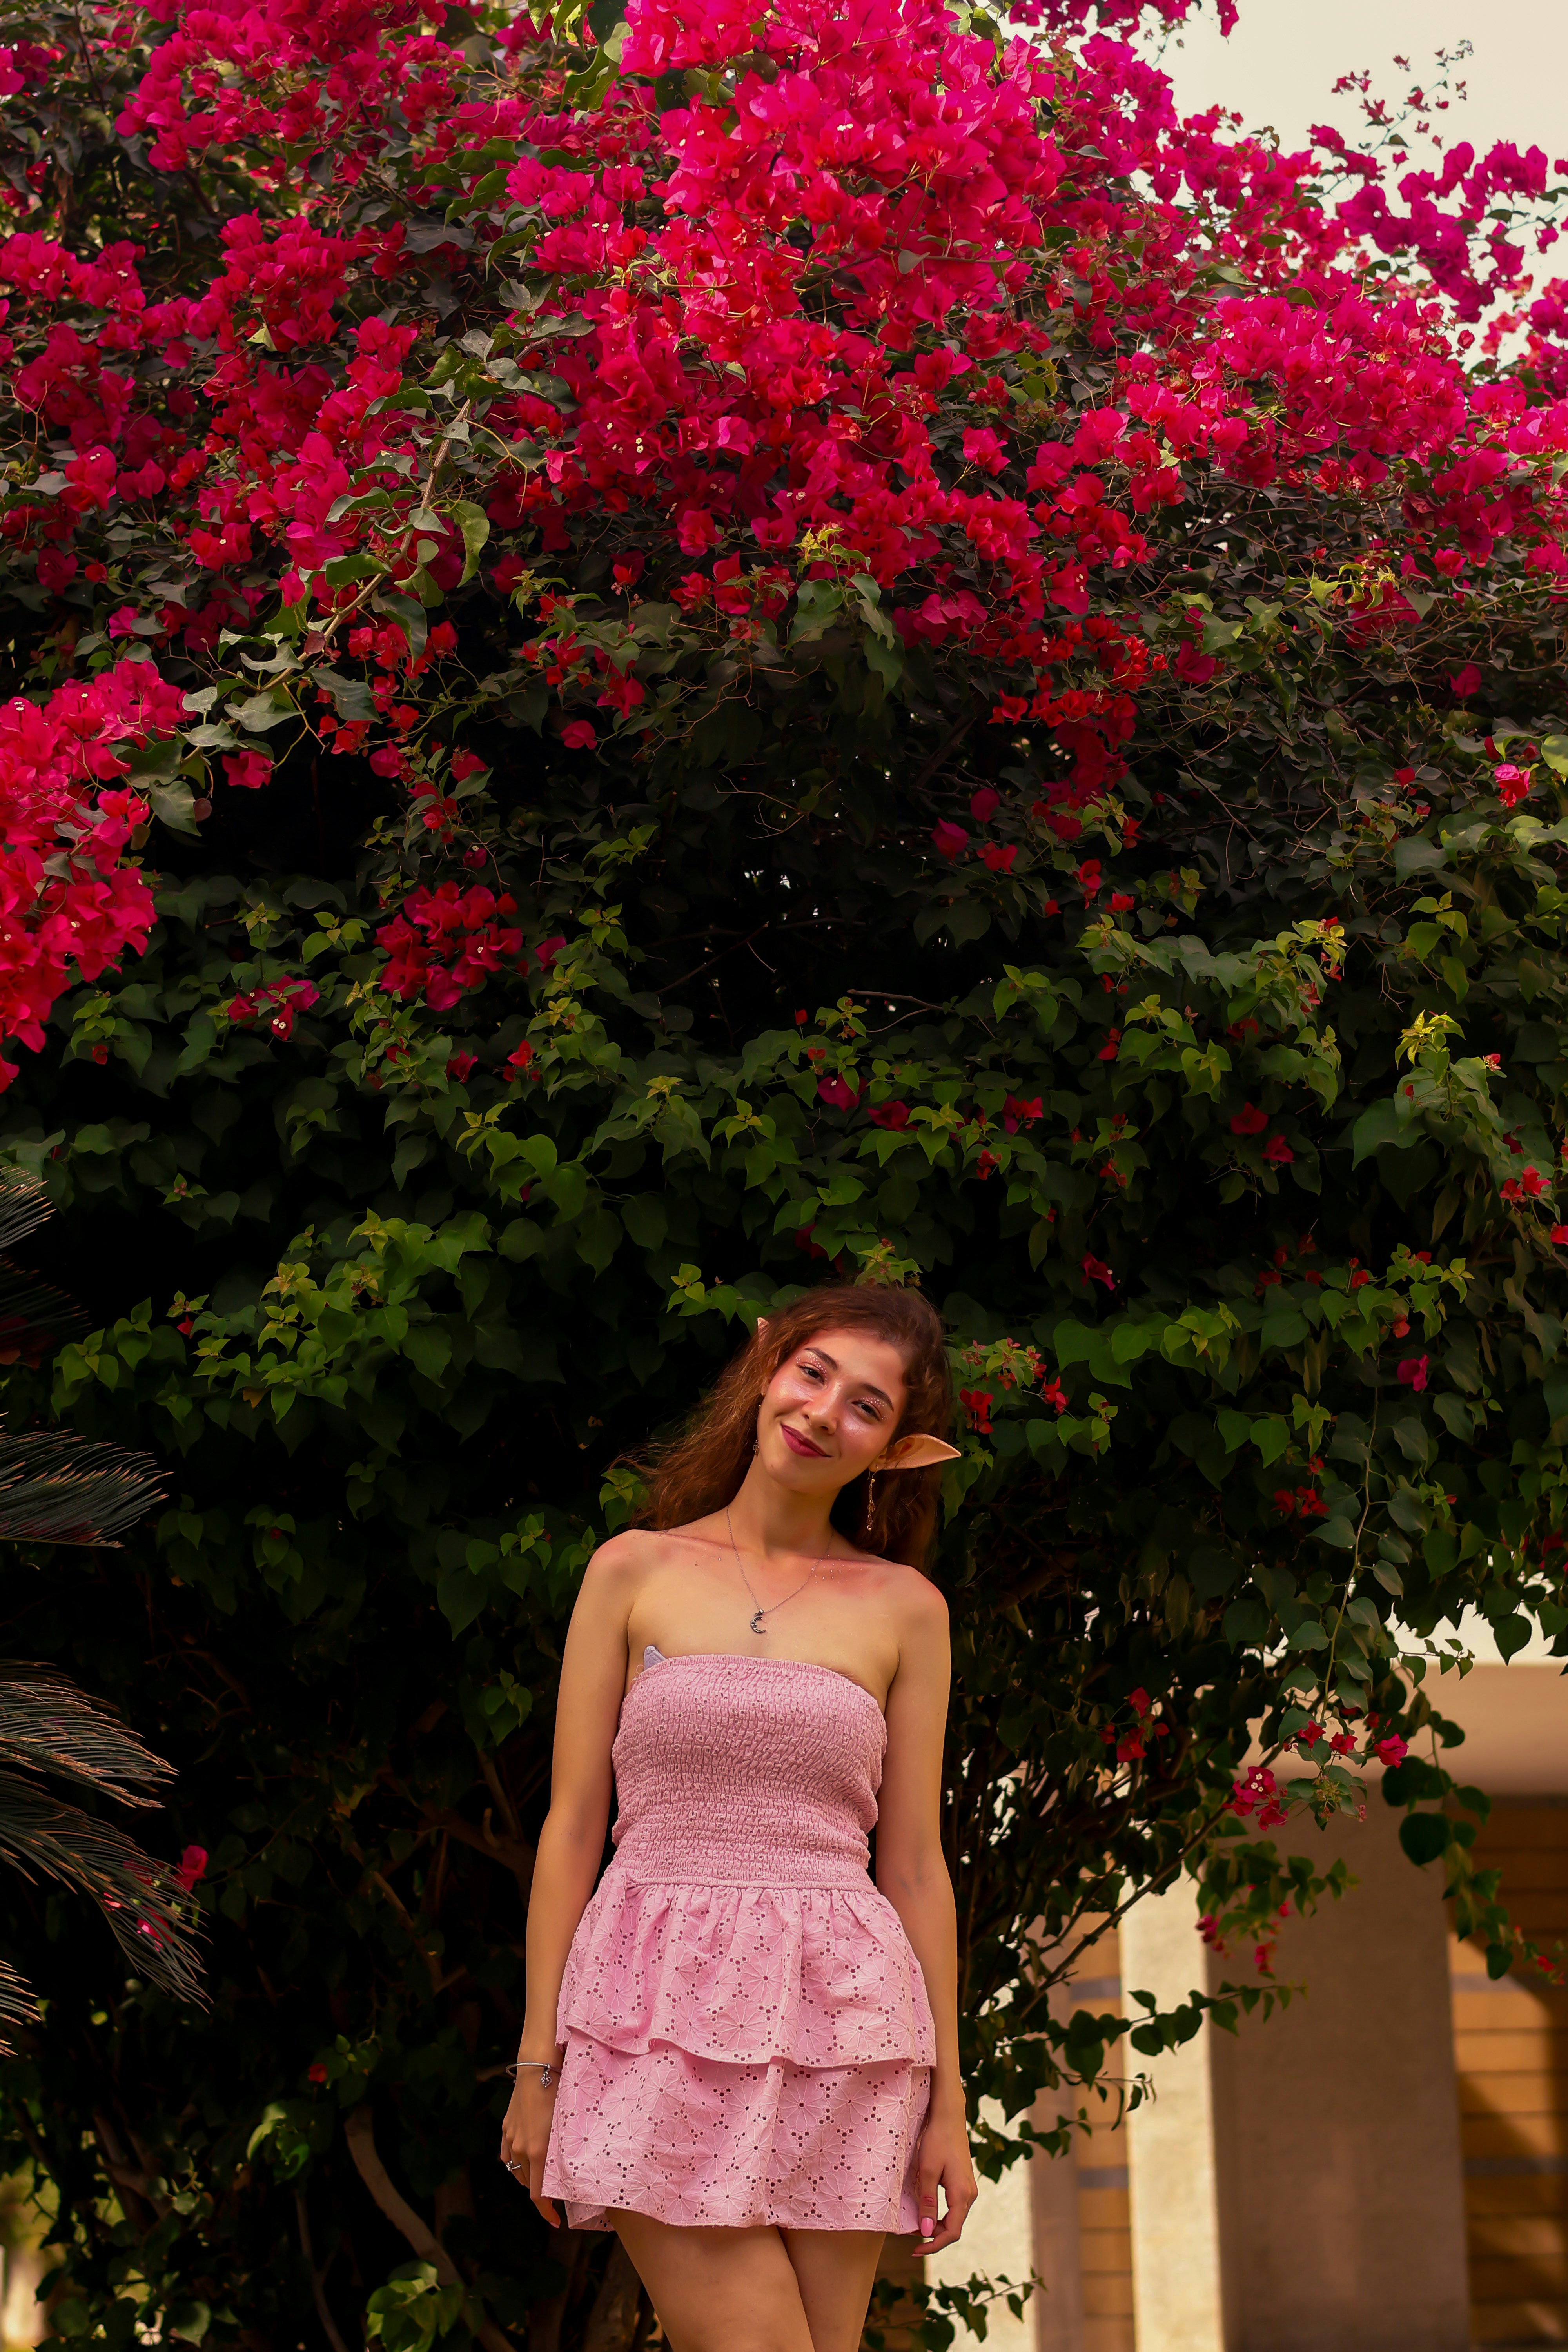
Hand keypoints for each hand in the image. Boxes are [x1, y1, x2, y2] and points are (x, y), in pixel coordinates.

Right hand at [499, 2059, 562, 2227]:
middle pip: (528, 2184)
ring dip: (529, 2177)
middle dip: (541, 2191)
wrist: (538, 2068)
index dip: (546, 2212)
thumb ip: (564, 2153)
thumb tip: (572, 2173)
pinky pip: (508, 2155)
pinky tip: (525, 2159)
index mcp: (537, 2152)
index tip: (556, 2221)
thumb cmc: (559, 2094)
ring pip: (517, 2170)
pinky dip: (516, 2162)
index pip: (538, 2195)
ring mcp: (511, 2138)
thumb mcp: (566, 2127)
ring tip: (543, 2174)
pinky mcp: (506, 2127)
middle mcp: (521, 2149)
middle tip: (556, 2191)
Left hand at [913, 2104, 977, 2254]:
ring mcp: (968, 2188)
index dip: (934, 2246)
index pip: (952, 2233)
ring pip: (954, 2218)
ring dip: (936, 2227)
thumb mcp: (928, 2171)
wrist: (948, 2117)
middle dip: (934, 2238)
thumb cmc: (937, 2140)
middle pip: (954, 2228)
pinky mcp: (963, 2183)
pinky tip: (926, 2212)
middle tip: (911, 2241)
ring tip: (915, 2228)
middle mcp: (969, 2195)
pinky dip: (940, 2215)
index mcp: (962, 2195)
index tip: (915, 2250)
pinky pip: (953, 2207)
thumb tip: (925, 2232)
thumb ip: (927, 2203)